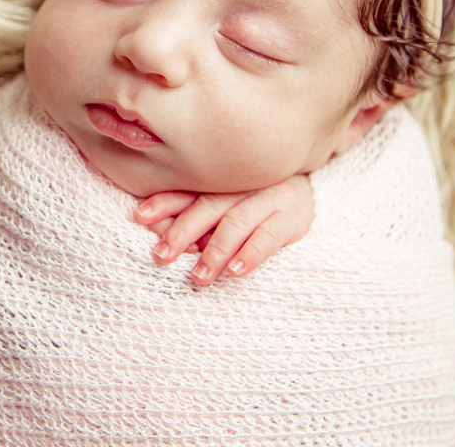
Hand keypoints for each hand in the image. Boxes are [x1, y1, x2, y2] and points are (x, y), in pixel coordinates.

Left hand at [133, 174, 314, 284]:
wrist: (313, 194)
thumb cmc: (258, 206)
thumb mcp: (227, 204)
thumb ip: (198, 216)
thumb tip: (161, 236)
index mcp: (225, 180)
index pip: (190, 190)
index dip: (165, 202)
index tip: (141, 216)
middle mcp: (246, 184)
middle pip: (209, 205)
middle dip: (182, 230)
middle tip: (162, 255)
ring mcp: (271, 197)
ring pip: (236, 222)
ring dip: (215, 250)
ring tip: (198, 275)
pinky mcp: (294, 217)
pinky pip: (270, 236)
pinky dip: (251, 254)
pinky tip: (235, 271)